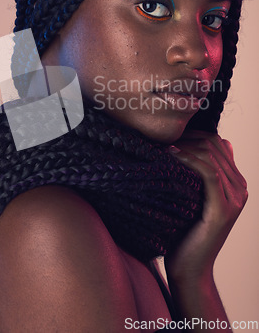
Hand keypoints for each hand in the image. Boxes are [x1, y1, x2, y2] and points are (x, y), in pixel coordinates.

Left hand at [166, 130, 247, 282]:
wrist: (188, 268)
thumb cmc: (183, 230)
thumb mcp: (191, 195)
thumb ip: (196, 173)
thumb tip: (183, 145)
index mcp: (235, 182)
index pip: (217, 142)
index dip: (193, 133)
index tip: (168, 136)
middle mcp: (240, 188)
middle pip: (214, 145)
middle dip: (187, 137)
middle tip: (161, 139)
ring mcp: (235, 199)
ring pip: (211, 155)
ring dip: (184, 146)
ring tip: (162, 146)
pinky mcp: (223, 209)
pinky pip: (208, 173)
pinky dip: (188, 159)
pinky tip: (170, 154)